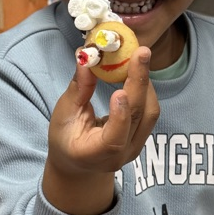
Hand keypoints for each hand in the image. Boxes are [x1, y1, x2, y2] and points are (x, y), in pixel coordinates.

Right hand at [43, 46, 159, 214]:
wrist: (79, 163)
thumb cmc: (66, 138)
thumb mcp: (63, 115)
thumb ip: (78, 89)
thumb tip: (86, 57)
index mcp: (94, 154)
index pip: (114, 138)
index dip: (120, 115)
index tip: (120, 91)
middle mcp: (120, 155)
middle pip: (138, 117)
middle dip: (140, 82)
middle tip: (141, 52)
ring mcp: (135, 147)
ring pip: (149, 113)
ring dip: (146, 82)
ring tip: (138, 57)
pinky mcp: (142, 137)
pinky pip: (150, 111)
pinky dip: (146, 88)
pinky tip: (139, 71)